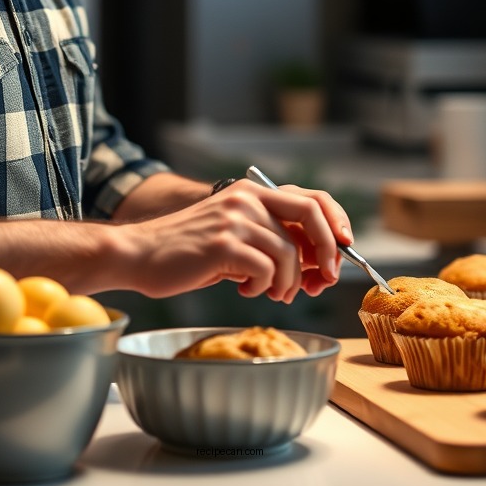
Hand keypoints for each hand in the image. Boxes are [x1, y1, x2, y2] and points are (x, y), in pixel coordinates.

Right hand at [117, 180, 349, 302]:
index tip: (345, 248)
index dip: (336, 222)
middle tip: (323, 280)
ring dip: (288, 283)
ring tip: (271, 293)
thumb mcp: (236, 237)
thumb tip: (321, 262)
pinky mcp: (224, 244)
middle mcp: (247, 199)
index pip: (312, 198)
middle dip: (328, 251)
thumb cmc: (189, 253)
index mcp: (252, 192)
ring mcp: (235, 219)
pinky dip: (263, 288)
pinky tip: (243, 290)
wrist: (139, 255)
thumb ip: (273, 240)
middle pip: (311, 216)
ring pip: (290, 254)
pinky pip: (268, 272)